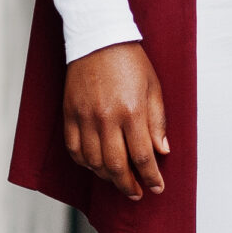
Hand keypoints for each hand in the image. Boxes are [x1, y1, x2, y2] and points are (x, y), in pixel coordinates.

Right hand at [62, 41, 169, 200]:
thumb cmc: (130, 61)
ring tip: (119, 180)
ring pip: (94, 162)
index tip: (157, 187)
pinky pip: (74, 149)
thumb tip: (162, 151)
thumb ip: (157, 121)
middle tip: (137, 193)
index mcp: (132, 111)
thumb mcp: (153, 87)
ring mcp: (85, 118)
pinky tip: (95, 166)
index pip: (142, 156)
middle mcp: (106, 118)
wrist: (98, 39)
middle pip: (116, 166)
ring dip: (107, 177)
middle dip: (129, 185)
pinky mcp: (69, 115)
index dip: (150, 177)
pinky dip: (85, 163)